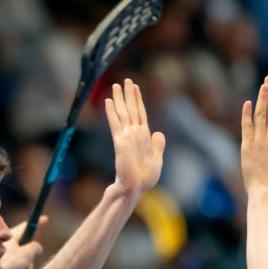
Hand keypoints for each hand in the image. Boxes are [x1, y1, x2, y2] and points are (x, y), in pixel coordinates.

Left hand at [0, 215, 45, 268]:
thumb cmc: (6, 263)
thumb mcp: (25, 254)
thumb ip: (35, 248)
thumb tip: (37, 247)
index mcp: (11, 235)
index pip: (26, 226)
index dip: (37, 222)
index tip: (45, 218)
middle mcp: (6, 242)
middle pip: (25, 246)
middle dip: (30, 256)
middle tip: (29, 265)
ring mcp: (3, 253)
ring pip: (21, 257)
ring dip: (25, 266)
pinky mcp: (1, 263)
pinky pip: (15, 265)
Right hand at [106, 79, 164, 195]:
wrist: (134, 188)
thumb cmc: (144, 179)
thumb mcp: (157, 160)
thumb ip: (158, 146)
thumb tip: (159, 132)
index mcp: (144, 137)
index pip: (140, 113)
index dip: (138, 100)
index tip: (135, 87)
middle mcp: (134, 134)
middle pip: (131, 109)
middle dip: (128, 94)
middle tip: (125, 80)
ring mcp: (126, 137)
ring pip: (123, 113)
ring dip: (119, 99)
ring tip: (116, 85)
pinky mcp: (120, 143)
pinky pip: (115, 124)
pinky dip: (112, 112)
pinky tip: (108, 102)